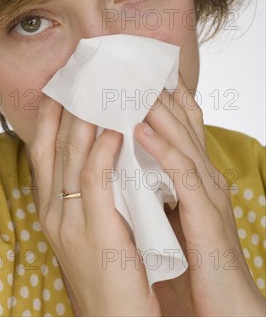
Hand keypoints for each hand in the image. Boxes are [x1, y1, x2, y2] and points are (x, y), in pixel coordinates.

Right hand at [29, 93, 160, 315]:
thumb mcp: (89, 226)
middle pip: (54, 145)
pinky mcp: (93, 230)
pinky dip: (103, 149)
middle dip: (67, 105)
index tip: (61, 84)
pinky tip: (116, 128)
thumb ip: (89, 191)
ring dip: (87, 117)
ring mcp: (69, 220)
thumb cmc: (108, 271)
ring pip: (72, 155)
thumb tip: (102, 150)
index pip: (42, 149)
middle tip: (81, 72)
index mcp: (48, 207)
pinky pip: (95, 178)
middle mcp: (51, 210)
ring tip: (101, 87)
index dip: (50, 115)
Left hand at [134, 73, 264, 315]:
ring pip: (183, 139)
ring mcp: (209, 192)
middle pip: (184, 121)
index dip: (161, 93)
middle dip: (156, 90)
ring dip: (157, 110)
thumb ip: (158, 181)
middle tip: (129, 63)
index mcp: (196, 173)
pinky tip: (141, 131)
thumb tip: (130, 158)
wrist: (227, 305)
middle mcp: (206, 175)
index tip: (134, 69)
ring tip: (131, 83)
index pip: (182, 122)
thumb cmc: (197, 259)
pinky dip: (163, 149)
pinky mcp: (206, 216)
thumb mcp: (174, 210)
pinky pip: (183, 175)